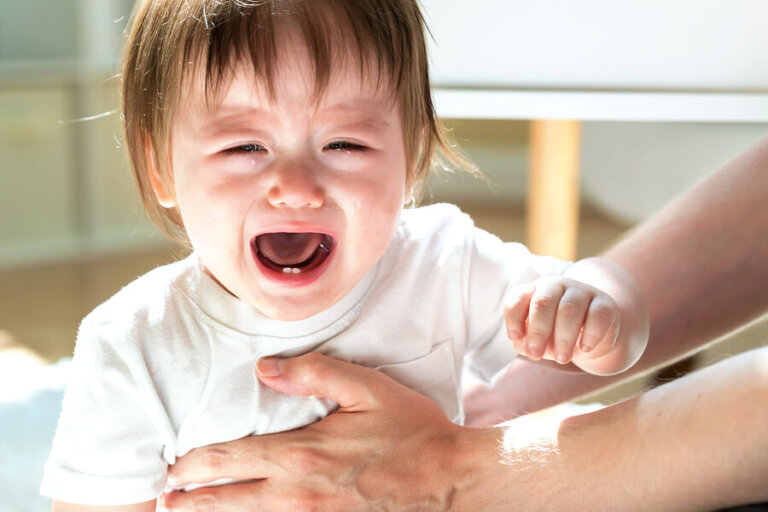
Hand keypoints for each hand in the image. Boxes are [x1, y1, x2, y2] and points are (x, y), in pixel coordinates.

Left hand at [161, 354, 502, 511]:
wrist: (449, 479)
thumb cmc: (410, 430)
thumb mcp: (366, 389)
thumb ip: (312, 373)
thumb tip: (263, 369)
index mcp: (300, 453)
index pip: (227, 461)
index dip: (191, 465)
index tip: (171, 466)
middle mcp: (295, 493)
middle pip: (225, 501)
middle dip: (189, 499)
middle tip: (164, 499)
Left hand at [505, 276, 619, 366]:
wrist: (593, 334)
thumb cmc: (556, 334)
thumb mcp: (538, 338)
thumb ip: (526, 342)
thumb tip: (523, 345)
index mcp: (534, 291)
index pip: (517, 297)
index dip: (513, 318)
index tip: (515, 338)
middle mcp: (556, 286)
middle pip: (543, 302)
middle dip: (538, 331)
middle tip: (536, 354)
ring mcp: (581, 291)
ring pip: (569, 309)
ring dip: (563, 337)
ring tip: (562, 358)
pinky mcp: (605, 304)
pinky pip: (597, 315)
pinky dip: (590, 334)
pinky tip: (584, 349)